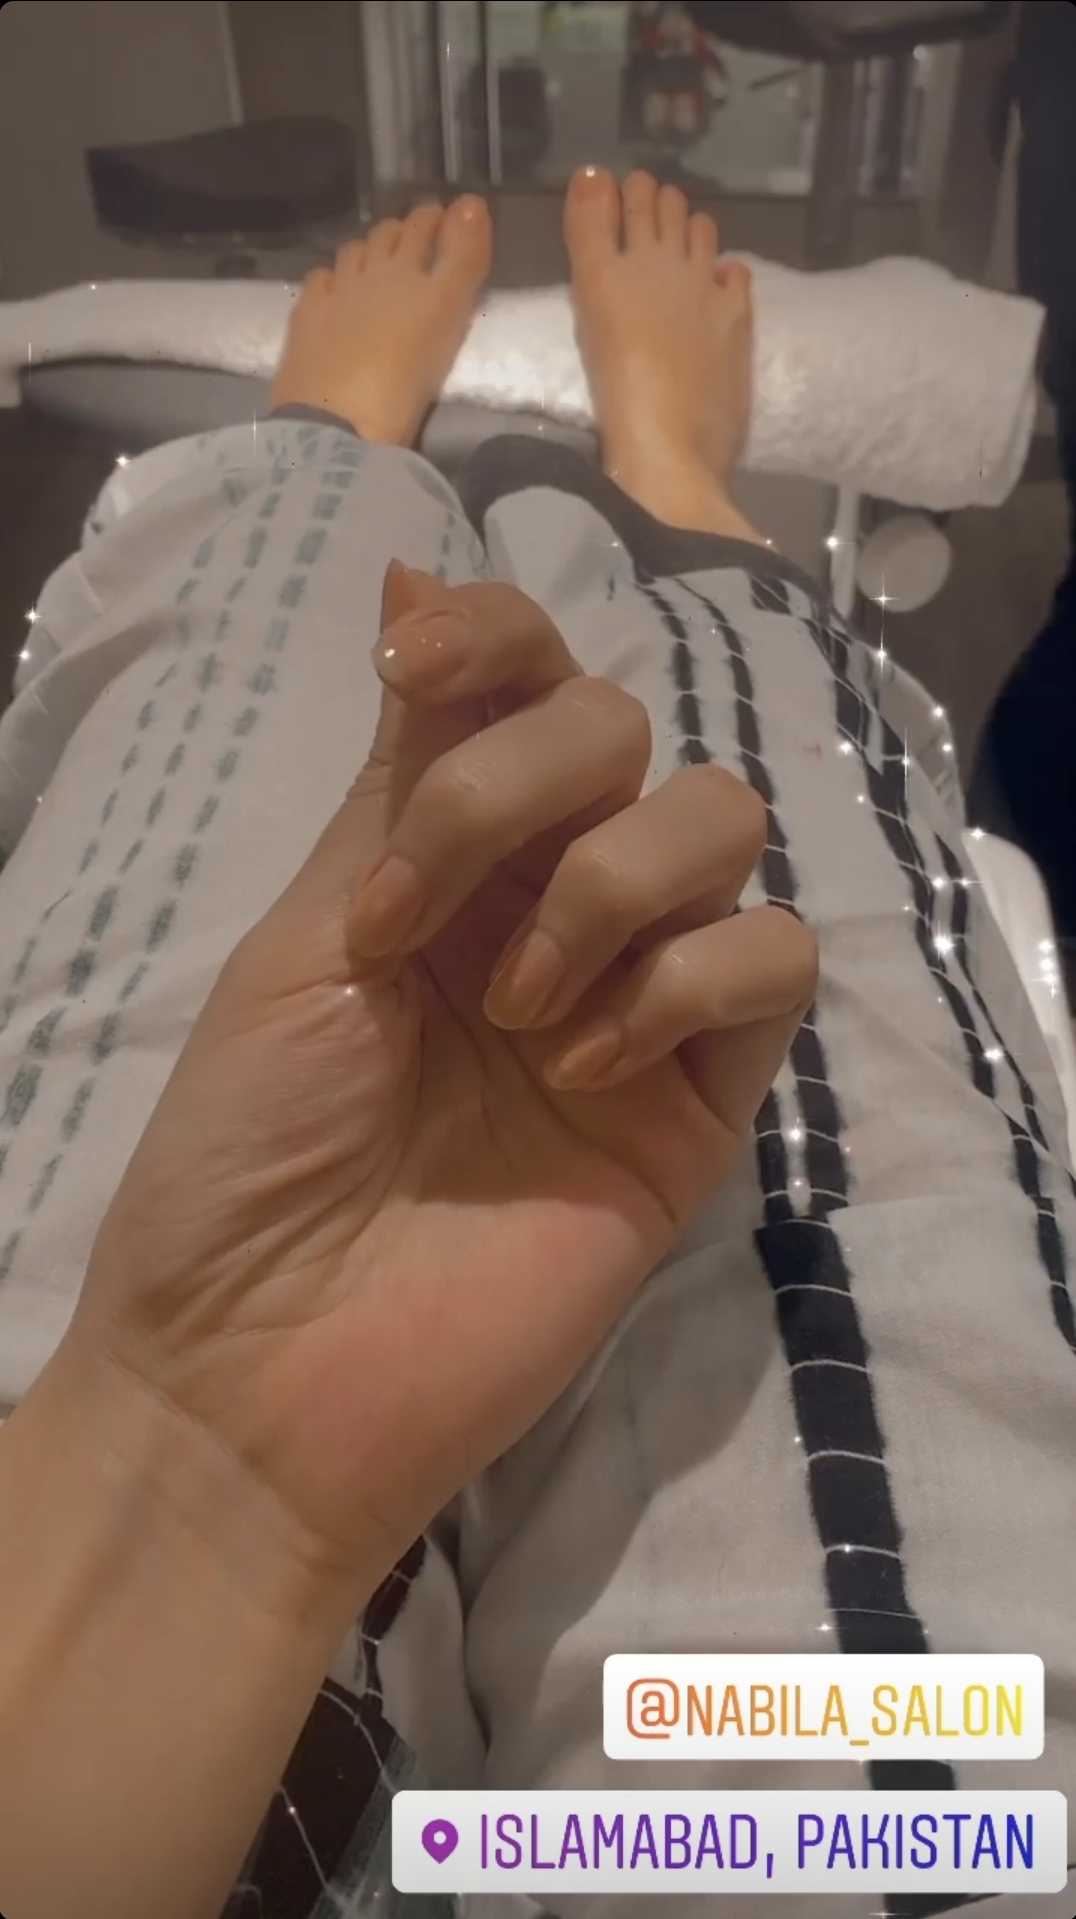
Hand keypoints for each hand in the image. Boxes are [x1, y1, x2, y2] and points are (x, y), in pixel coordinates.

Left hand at [71, 565, 815, 1597]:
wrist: (267, 1368)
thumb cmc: (245, 1155)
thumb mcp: (302, 935)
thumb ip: (399, 777)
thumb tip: (415, 573)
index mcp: (441, 853)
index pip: (523, 679)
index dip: (495, 636)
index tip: (419, 672)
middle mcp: (547, 900)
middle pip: (626, 726)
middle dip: (518, 792)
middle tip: (417, 929)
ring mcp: (635, 995)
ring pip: (719, 820)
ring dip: (606, 887)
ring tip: (514, 1016)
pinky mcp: (705, 1097)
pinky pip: (769, 962)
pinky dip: (681, 982)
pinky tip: (585, 1065)